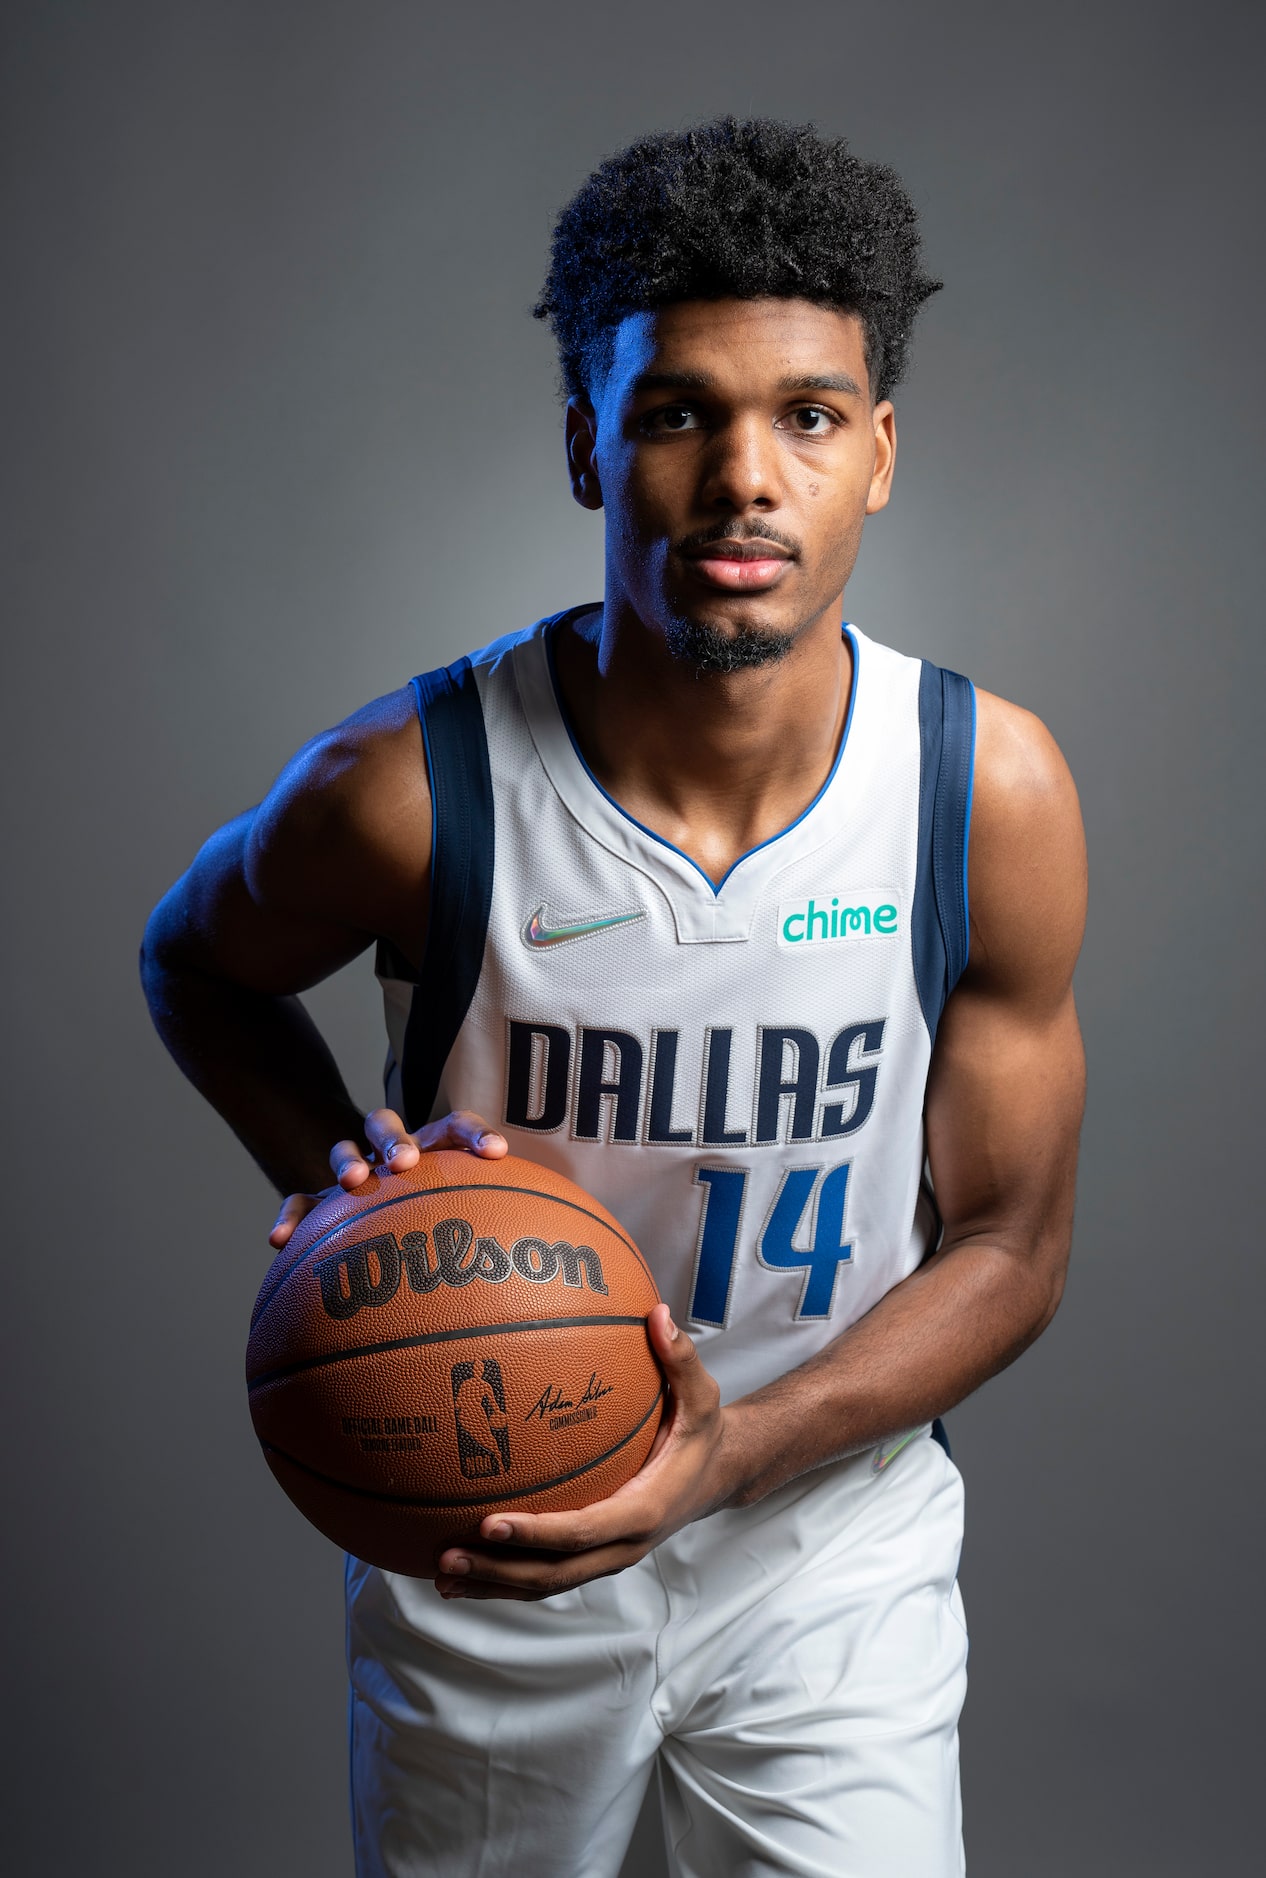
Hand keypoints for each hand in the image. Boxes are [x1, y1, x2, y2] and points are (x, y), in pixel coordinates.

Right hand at [267, 1107, 507, 1248]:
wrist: (383, 1224)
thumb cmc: (439, 1226)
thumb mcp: (465, 1219)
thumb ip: (493, 1227)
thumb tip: (548, 1274)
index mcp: (432, 1148)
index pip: (455, 1127)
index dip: (475, 1134)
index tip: (497, 1154)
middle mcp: (392, 1153)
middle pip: (388, 1123)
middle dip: (396, 1138)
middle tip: (407, 1163)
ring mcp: (355, 1172)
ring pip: (344, 1149)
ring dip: (348, 1160)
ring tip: (352, 1183)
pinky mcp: (320, 1201)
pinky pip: (299, 1202)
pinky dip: (290, 1217)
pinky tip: (279, 1241)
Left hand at [433, 1305, 735, 1600]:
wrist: (717, 1477)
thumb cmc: (700, 1434)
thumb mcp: (702, 1397)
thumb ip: (680, 1360)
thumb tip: (657, 1315)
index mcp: (643, 1511)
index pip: (582, 1532)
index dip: (535, 1534)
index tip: (489, 1523)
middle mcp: (623, 1544)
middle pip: (555, 1573)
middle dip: (499, 1569)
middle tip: (446, 1559)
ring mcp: (608, 1556)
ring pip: (546, 1583)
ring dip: (494, 1583)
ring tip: (440, 1575)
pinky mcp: (595, 1556)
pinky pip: (548, 1574)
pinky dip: (505, 1578)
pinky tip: (465, 1570)